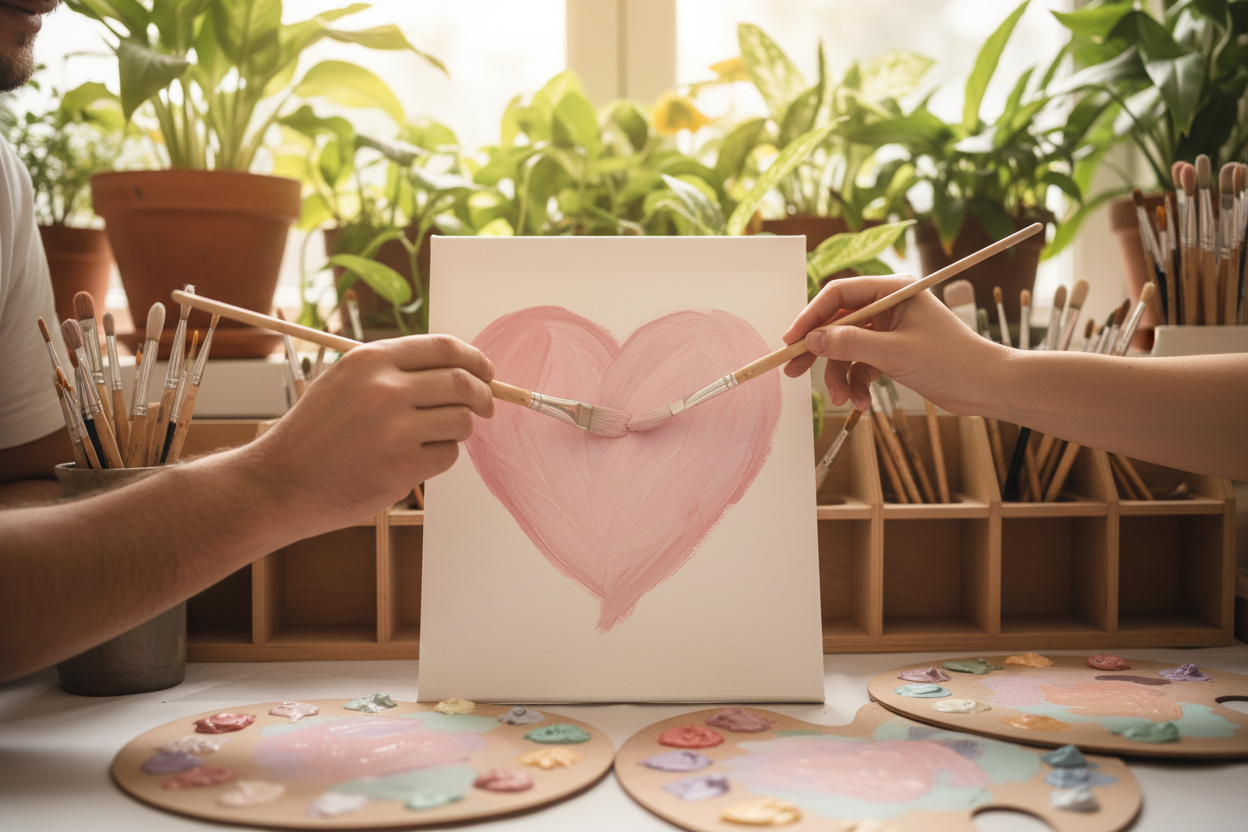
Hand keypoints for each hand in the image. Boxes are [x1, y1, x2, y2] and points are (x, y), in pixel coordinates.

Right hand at [241, 335, 494, 534]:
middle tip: (486, 406)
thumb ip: (392, 370)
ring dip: (459, 429)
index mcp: (370, 360)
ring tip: (435, 437)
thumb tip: (456, 368)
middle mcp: (384, 389)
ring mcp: (395, 429)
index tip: (486, 372)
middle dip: (483, 395)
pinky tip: (415, 460)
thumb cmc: (315, 434)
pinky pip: (448, 455)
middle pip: (462, 382)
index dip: (475, 359)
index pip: (444, 347)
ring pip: (460, 420)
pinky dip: (440, 457)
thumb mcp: (344, 382)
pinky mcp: (403, 466)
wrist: (280, 483)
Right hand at [781, 275, 1004, 413]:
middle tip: (795, 370)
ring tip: (843, 399)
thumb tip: (813, 339)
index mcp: (893, 290)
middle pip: (838, 322)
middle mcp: (889, 306)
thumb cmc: (951, 360)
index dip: (811, 316)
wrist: (986, 386)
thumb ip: (850, 343)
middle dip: (819, 350)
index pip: (839, 295)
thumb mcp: (893, 352)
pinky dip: (858, 383)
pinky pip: (862, 364)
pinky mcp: (893, 352)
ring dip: (841, 375)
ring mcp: (891, 330)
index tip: (793, 340)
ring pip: (848, 348)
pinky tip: (862, 402)